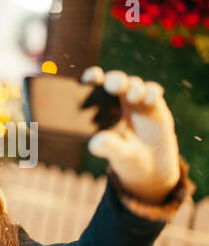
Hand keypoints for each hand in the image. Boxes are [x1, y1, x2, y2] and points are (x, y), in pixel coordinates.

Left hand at [81, 67, 180, 204]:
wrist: (152, 167)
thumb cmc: (126, 158)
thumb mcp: (118, 155)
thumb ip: (108, 147)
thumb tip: (96, 142)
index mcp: (100, 110)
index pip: (93, 89)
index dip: (90, 78)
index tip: (90, 78)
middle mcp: (117, 102)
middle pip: (114, 81)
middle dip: (114, 79)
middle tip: (114, 86)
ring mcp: (136, 102)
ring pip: (133, 84)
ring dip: (133, 86)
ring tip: (135, 97)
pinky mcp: (154, 105)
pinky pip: (152, 91)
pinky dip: (151, 91)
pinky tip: (150, 99)